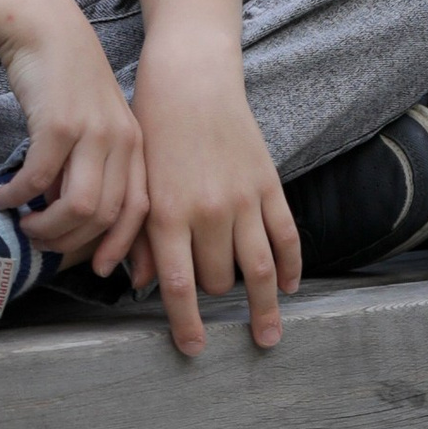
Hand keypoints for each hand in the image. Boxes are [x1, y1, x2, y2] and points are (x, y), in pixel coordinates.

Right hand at [0, 0, 147, 263]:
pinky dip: (19, 197)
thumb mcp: (95, 121)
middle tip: (42, 244)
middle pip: (106, 216)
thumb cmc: (65, 78)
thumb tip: (79, 216)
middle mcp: (121, 141)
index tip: (99, 269)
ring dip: (47, 226)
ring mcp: (92, 132)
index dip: (120, 246)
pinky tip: (4, 198)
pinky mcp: (58, 124)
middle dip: (72, 242)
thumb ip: (96, 163)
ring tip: (23, 225)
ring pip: (78, 206)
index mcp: (136, 144)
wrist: (44, 26)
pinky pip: (39, 179)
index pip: (140, 212)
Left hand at [128, 36, 297, 359]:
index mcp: (168, 213)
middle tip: (212, 297)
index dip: (187, 323)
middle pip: (218, 280)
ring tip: (269, 333)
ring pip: (258, 269)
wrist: (191, 80)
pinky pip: (287, 236)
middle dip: (214, 294)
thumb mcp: (136, 181)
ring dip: (264, 306)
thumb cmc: (153, 129)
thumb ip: (139, 234)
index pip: (179, 285)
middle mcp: (208, 212)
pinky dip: (291, 266)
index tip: (194, 349)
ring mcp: (243, 200)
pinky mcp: (268, 184)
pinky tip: (290, 286)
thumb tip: (140, 285)